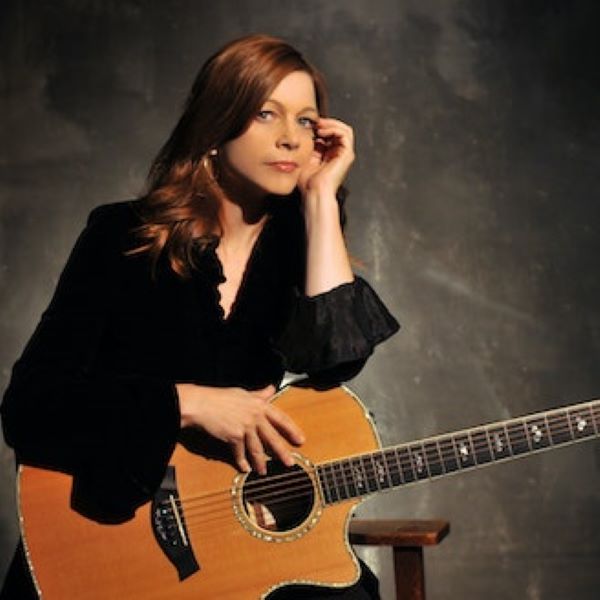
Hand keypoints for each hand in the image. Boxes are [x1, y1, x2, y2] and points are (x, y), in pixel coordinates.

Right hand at [176, 384, 304, 474]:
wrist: (202, 404)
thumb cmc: (220, 397)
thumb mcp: (244, 393)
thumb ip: (260, 394)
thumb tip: (272, 388)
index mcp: (259, 405)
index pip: (281, 418)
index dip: (292, 430)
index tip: (300, 439)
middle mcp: (255, 416)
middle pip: (272, 437)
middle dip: (282, 452)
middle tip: (290, 462)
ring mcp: (245, 427)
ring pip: (257, 449)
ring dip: (261, 462)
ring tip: (264, 471)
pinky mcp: (234, 437)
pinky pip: (240, 453)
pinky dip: (242, 462)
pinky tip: (245, 469)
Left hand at [297, 117, 354, 197]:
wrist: (314, 192)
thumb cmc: (308, 182)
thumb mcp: (306, 159)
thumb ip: (309, 145)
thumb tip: (308, 130)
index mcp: (330, 155)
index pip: (330, 135)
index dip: (321, 127)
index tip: (308, 125)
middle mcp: (339, 154)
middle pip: (339, 130)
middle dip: (327, 123)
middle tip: (315, 122)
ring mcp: (345, 155)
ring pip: (344, 130)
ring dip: (331, 124)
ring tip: (319, 126)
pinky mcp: (347, 155)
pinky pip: (345, 134)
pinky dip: (334, 129)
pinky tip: (322, 132)